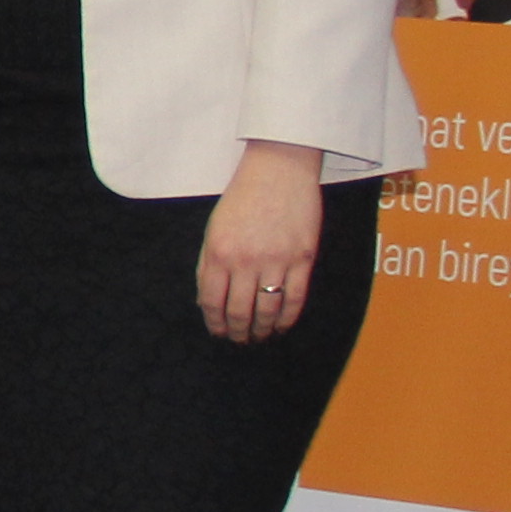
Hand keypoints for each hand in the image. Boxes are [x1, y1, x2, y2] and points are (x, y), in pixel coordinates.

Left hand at [197, 140, 329, 346]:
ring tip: (259, 337)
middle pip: (239, 311)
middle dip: (238, 331)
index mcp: (218, 253)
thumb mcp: (214, 230)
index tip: (219, 333)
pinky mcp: (303, 258)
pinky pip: (295, 298)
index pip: (212, 301)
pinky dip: (287, 318)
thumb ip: (208, 265)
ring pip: (267, 310)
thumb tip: (207, 301)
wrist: (278, 171)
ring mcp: (276, 260)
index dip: (215, 322)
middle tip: (240, 340)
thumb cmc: (242, 199)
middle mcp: (245, 261)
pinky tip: (281, 325)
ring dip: (262, 329)